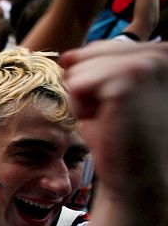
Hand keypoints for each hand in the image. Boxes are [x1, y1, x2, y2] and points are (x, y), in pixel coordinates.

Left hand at [61, 41, 167, 210]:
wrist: (136, 177)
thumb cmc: (122, 139)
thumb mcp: (106, 93)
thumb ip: (93, 68)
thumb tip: (66, 56)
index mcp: (162, 53)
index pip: (101, 48)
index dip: (95, 81)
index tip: (119, 106)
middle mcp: (162, 52)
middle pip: (88, 55)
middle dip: (88, 88)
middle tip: (112, 115)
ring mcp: (148, 64)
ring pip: (79, 69)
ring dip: (83, 99)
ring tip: (110, 119)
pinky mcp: (129, 80)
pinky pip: (77, 83)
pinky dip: (81, 108)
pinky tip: (105, 122)